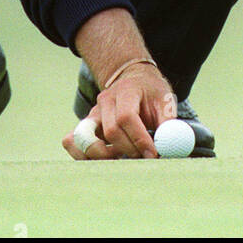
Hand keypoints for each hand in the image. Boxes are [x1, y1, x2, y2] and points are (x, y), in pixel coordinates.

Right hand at [62, 68, 176, 160]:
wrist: (133, 81)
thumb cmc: (150, 92)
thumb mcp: (165, 99)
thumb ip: (168, 121)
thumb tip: (169, 145)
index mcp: (126, 91)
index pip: (126, 117)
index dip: (139, 138)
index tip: (153, 153)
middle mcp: (105, 101)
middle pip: (110, 131)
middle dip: (129, 150)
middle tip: (144, 158)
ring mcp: (92, 113)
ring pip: (86, 139)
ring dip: (104, 156)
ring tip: (123, 159)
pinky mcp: (86, 126)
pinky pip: (73, 141)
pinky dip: (83, 155)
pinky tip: (103, 161)